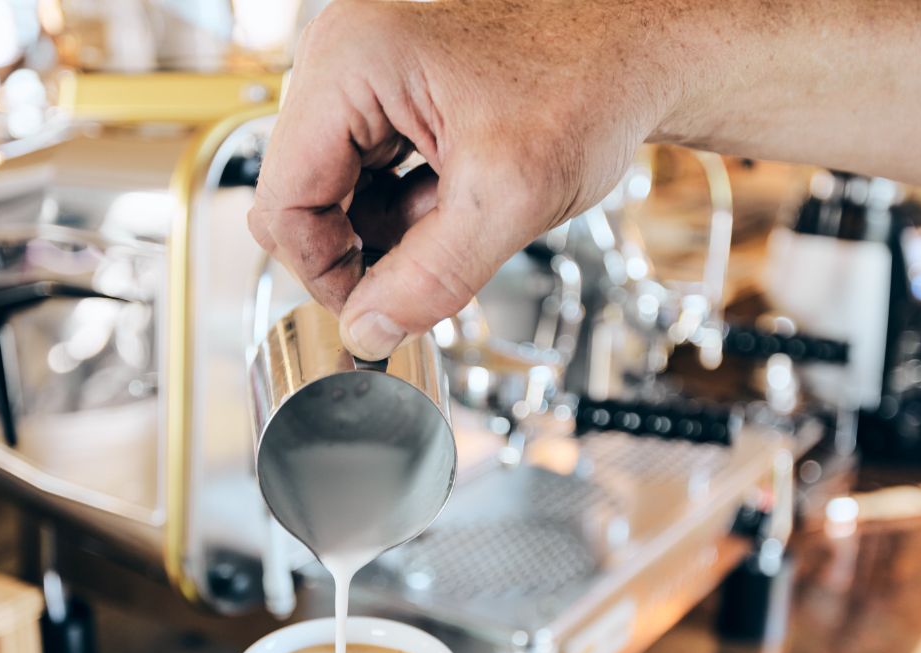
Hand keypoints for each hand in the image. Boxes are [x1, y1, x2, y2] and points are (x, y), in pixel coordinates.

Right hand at [249, 0, 675, 358]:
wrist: (637, 52)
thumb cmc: (588, 86)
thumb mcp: (509, 201)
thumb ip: (431, 278)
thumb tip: (366, 332)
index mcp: (350, 63)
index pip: (284, 200)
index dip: (323, 271)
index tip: (373, 310)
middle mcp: (340, 58)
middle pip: (298, 196)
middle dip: (357, 249)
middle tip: (421, 274)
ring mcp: (361, 74)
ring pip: (332, 193)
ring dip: (387, 229)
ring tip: (459, 216)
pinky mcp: (387, 93)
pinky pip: (365, 176)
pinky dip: (406, 207)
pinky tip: (457, 196)